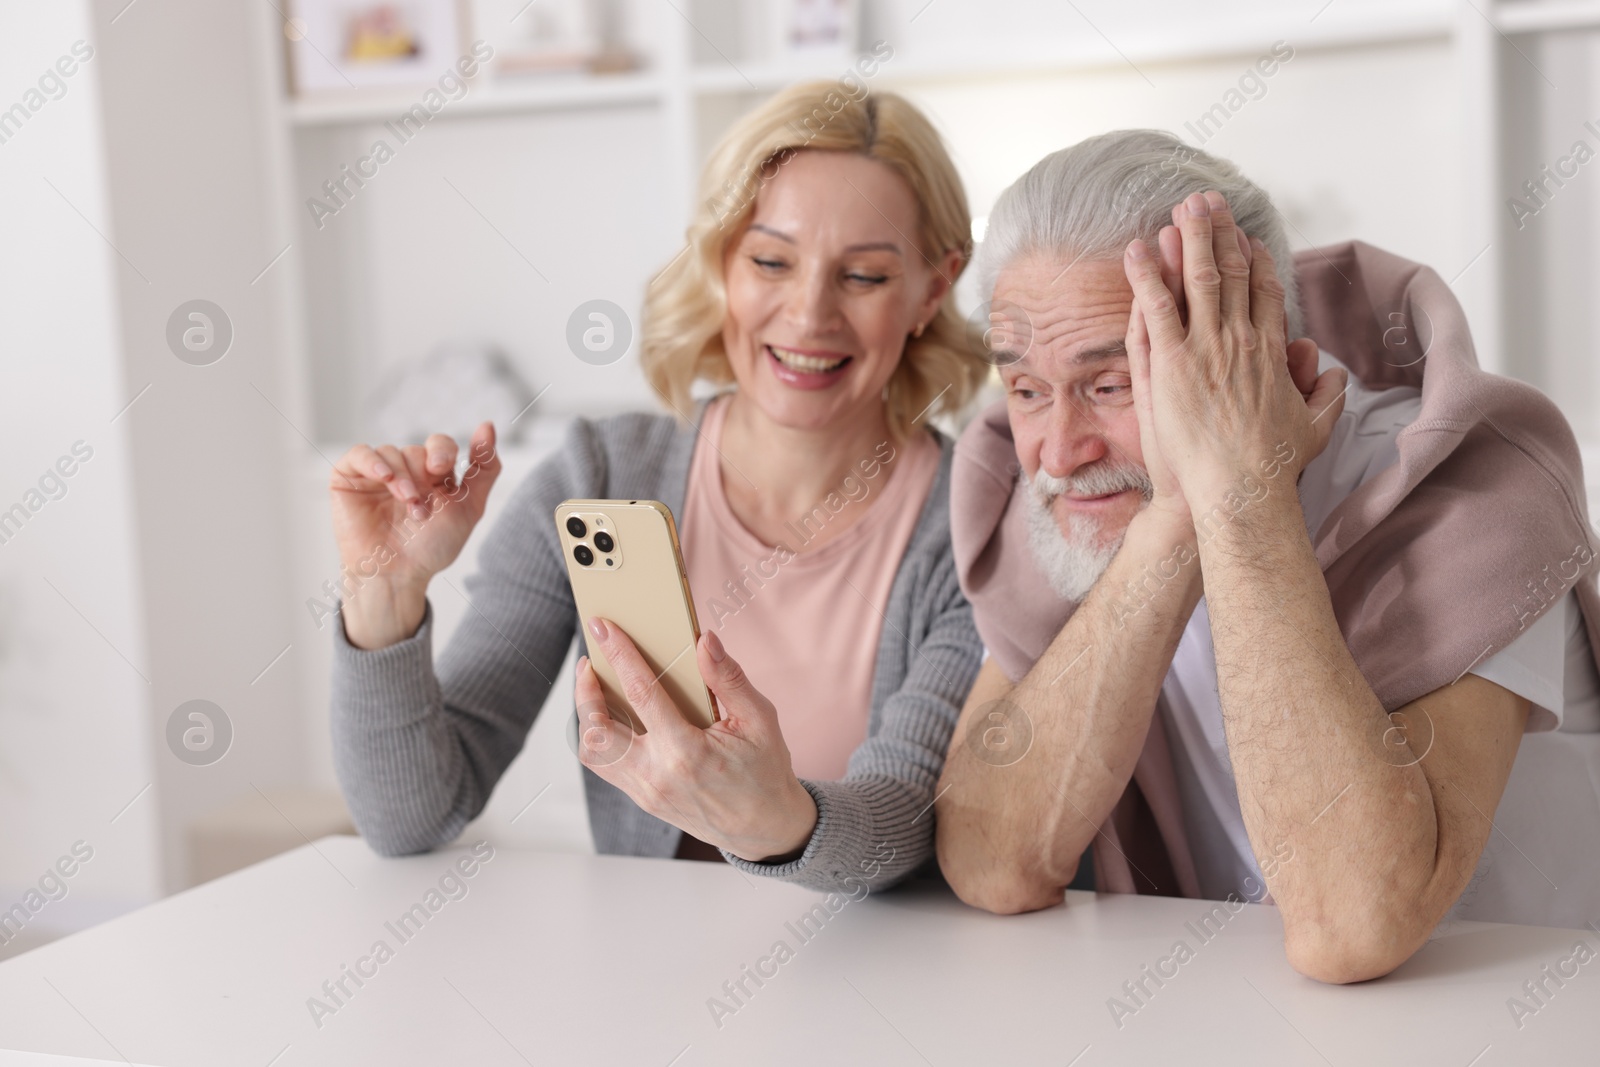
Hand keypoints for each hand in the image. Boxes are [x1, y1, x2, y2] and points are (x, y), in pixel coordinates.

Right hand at [329, 421, 500, 590]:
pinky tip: (383, 477)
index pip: (440, 444)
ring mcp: (377, 473)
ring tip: (406, 504)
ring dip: (401, 477)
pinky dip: (372, 461)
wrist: (397, 574)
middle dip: (421, 477)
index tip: (441, 469)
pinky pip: (359, 454)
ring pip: (390, 452)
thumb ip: (485, 468)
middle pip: (416, 451)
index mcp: (433, 475)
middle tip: (420, 507)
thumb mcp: (469, 507)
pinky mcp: (349, 478)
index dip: (442, 451)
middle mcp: (406, 470)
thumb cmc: (431, 547)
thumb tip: (488, 425)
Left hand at [575, 620, 818, 863]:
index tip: (602, 627)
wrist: (765, 828)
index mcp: (687, 752)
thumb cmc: (765, 771)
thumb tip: (705, 641)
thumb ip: (729, 679)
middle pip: (596, 728)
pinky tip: (609, 717)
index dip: (619, 655)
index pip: (641, 693)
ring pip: (592, 752)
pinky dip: (599, 738)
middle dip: (584, 689)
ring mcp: (646, 791)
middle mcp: (658, 774)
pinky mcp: (643, 799)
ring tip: (593, 688)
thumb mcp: (760, 720)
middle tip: (589, 661)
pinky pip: (605, 767)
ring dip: (586, 716)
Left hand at [1122, 191, 1346, 505]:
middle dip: (1219, 234)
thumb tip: (1333, 374)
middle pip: (1232, 273)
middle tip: (1208, 202)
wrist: (1241, 491)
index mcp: (1271, 353)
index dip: (1255, 261)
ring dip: (1187, 239)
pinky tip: (1137, 249)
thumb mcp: (1315, 429)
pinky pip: (1156, 307)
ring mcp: (1205, 348)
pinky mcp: (1172, 363)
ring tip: (1179, 208)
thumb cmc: (1273, 469)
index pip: (1265, 293)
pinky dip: (1145, 275)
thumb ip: (1325, 396)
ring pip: (1196, 279)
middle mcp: (1240, 341)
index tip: (1247, 238)